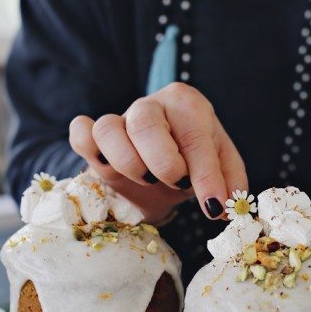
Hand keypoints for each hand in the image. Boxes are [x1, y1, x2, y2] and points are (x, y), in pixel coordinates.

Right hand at [68, 82, 247, 223]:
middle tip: (174, 182)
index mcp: (187, 105)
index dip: (205, 175)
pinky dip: (88, 148)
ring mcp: (119, 118)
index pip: (195, 137)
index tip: (213, 206)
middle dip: (162, 162)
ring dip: (127, 163)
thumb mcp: (221, 166)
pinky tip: (108, 168)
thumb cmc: (192, 161)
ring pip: (107, 129)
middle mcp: (151, 105)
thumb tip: (229, 205)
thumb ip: (230, 182)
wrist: (160, 167)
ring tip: (146, 179)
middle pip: (144, 123)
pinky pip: (80, 132)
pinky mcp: (93, 136)